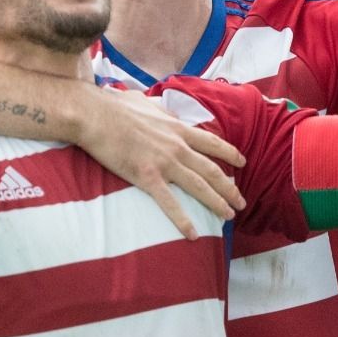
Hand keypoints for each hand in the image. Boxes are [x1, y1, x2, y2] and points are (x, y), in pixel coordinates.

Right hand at [77, 88, 246, 238]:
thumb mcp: (145, 102)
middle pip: (212, 170)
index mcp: (177, 129)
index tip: (242, 163)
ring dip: (217, 203)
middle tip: (241, 202)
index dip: (230, 154)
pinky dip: (183, 220)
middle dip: (229, 188)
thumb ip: (160, 109)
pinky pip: (170, 203)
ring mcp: (164, 163)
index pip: (212, 143)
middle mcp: (177, 147)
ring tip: (228, 217)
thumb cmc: (115, 106)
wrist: (95, 114)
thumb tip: (164, 110)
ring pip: (199, 187)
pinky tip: (193, 234)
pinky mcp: (147, 176)